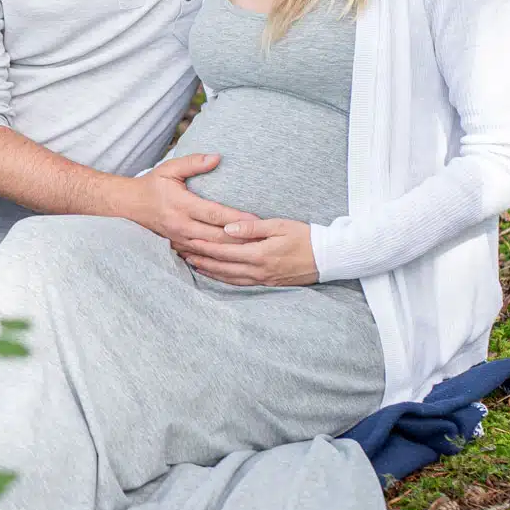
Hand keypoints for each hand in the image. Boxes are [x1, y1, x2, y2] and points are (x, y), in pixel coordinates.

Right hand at [126, 154, 258, 244]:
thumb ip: (194, 162)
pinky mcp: (178, 246)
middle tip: (263, 238)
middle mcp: (181, 225)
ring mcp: (179, 239)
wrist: (130, 205)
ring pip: (211, 249)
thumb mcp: (170, 168)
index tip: (256, 220)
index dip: (236, 218)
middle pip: (216, 236)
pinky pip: (202, 255)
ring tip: (254, 249)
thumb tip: (217, 157)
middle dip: (240, 238)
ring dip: (232, 250)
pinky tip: (234, 259)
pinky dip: (218, 257)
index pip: (214, 213)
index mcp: (181, 205)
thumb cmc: (153, 184)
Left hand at [173, 217, 317, 286]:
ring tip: (192, 263)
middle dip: (201, 259)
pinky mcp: (266, 282)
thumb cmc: (306, 237)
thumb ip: (252, 228)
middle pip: (222, 266)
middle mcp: (258, 270)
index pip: (224, 251)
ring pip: (228, 277)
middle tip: (182, 252)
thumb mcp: (280, 226)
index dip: (205, 246)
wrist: (328, 258)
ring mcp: (262, 279)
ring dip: (208, 270)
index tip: (188, 240)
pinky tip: (214, 274)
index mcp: (259, 254)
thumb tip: (228, 227)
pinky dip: (222, 279)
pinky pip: (238, 283)